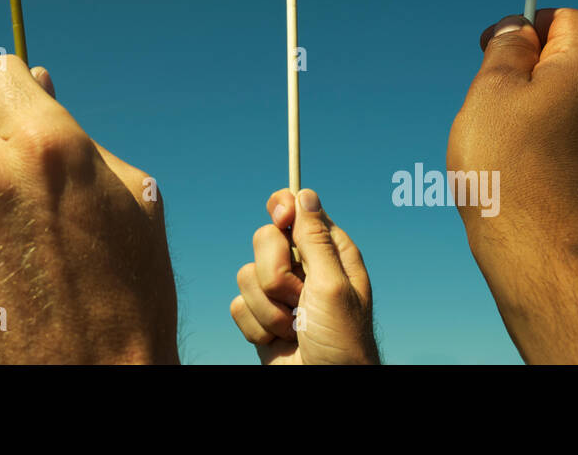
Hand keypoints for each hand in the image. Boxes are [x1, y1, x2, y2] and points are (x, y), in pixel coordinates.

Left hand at [0, 56, 177, 363]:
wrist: (86, 387)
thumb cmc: (129, 295)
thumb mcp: (132, 198)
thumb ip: (78, 134)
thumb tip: (36, 83)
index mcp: (47, 143)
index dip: (15, 94)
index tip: (24, 113)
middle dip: (1, 144)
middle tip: (34, 193)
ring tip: (19, 242)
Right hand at [230, 188, 378, 364]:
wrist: (322, 386)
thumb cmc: (341, 342)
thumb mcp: (333, 285)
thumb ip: (315, 239)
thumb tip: (304, 193)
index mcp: (329, 252)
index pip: (296, 209)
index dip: (282, 208)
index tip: (280, 218)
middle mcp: (303, 266)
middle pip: (264, 239)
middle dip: (276, 274)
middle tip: (299, 299)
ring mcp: (279, 292)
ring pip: (245, 274)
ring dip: (269, 309)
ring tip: (295, 328)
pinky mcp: (260, 316)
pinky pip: (236, 304)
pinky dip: (257, 326)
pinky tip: (279, 340)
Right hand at [448, 7, 577, 362]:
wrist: (548, 261)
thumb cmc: (510, 172)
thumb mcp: (490, 93)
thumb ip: (506, 48)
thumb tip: (518, 28)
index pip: (566, 19)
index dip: (526, 25)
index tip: (490, 49)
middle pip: (572, 60)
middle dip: (529, 73)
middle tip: (488, 105)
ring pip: (575, 104)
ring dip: (540, 111)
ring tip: (503, 148)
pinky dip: (553, 145)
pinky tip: (524, 176)